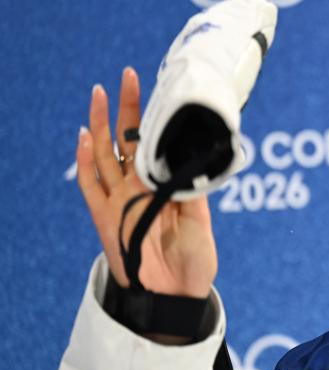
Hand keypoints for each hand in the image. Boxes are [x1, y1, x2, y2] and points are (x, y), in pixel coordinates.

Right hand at [77, 67, 217, 297]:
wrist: (174, 294)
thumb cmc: (193, 260)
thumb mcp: (201, 223)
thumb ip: (194, 194)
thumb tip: (195, 160)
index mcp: (165, 186)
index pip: (157, 144)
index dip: (156, 118)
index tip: (160, 88)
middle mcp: (140, 187)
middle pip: (129, 140)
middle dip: (128, 108)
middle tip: (128, 75)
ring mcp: (119, 199)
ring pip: (106, 154)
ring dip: (102, 123)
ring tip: (100, 93)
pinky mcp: (103, 216)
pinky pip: (91, 184)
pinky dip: (86, 160)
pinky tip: (86, 137)